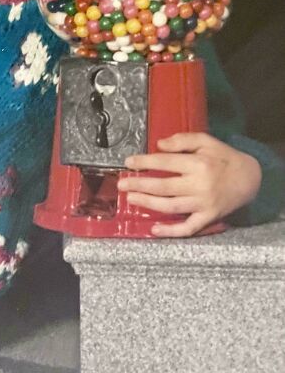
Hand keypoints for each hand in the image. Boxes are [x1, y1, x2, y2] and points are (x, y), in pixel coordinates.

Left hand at [117, 132, 261, 236]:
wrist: (251, 179)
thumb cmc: (225, 158)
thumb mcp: (206, 141)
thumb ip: (182, 140)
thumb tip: (158, 145)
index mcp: (198, 164)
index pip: (165, 162)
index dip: (144, 162)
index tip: (128, 163)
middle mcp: (199, 185)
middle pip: (163, 186)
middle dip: (139, 185)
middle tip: (121, 185)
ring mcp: (203, 204)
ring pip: (171, 207)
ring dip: (148, 204)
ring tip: (131, 199)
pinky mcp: (208, 218)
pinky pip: (188, 228)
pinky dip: (171, 231)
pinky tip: (154, 230)